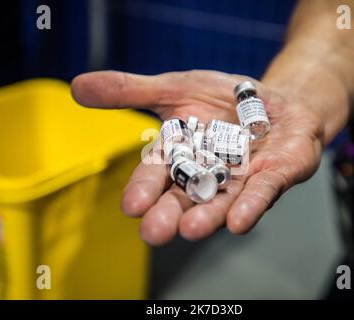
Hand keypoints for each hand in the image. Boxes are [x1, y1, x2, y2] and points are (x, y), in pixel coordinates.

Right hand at [71, 70, 324, 244]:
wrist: (276, 99)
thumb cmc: (224, 98)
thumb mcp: (177, 88)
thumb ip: (132, 91)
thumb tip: (76, 87)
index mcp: (180, 156)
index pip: (158, 174)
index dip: (145, 189)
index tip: (131, 206)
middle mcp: (206, 175)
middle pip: (185, 196)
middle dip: (170, 214)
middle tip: (155, 232)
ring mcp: (240, 179)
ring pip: (221, 200)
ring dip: (207, 216)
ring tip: (190, 230)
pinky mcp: (273, 177)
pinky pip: (262, 193)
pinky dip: (250, 206)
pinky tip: (237, 222)